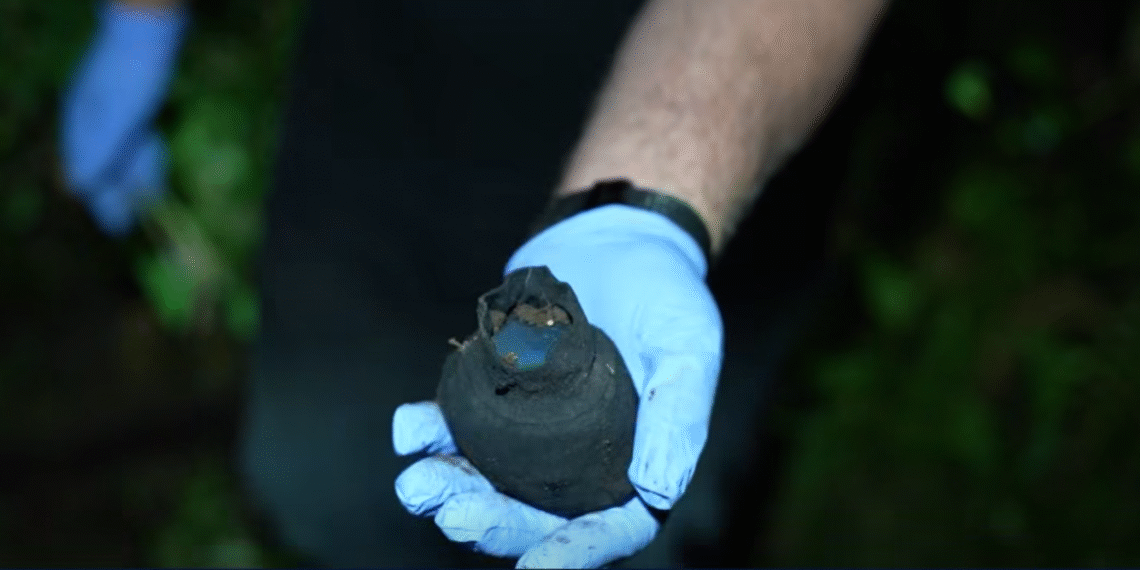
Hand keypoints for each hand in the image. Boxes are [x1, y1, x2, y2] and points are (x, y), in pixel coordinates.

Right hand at [59, 1, 187, 235]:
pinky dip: (143, 161)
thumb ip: (101, 152)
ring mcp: (112, 112)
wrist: (149, 30)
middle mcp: (92, 121)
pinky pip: (135, 141)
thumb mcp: (120, 118)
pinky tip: (151, 174)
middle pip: (103, 167)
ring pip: (120, 155)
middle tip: (122, 227)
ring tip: (140, 208)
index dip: (100, 200)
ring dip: (131, 181)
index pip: (85, 174)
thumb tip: (78, 189)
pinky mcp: (132, 103)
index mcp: (83, 127)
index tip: (114, 225)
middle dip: (113, 196)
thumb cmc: (132, 74)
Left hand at [393, 203, 722, 567]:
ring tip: (413, 483)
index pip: (607, 528)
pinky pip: (454, 425)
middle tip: (449, 513)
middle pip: (531, 513)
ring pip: (484, 478)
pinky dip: (429, 431)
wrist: (615, 240)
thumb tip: (659, 491)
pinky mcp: (491, 395)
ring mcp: (528, 434)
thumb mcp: (688, 348)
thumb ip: (678, 416)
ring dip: (447, 485)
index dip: (573, 553)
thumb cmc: (666, 295)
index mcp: (632, 468)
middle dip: (489, 521)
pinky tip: (409, 429)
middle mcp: (575, 464)